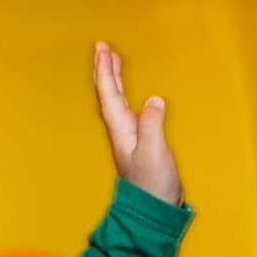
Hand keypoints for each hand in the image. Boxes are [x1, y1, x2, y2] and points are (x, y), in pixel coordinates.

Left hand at [93, 41, 183, 205]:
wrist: (154, 209)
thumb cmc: (152, 184)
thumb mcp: (154, 153)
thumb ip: (153, 125)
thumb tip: (154, 100)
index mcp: (121, 130)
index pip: (109, 94)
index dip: (105, 71)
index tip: (102, 50)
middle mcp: (121, 130)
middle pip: (109, 94)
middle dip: (105, 70)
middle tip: (102, 47)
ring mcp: (129, 135)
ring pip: (117, 100)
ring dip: (114, 79)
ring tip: (112, 60)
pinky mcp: (140, 141)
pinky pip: (128, 109)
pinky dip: (126, 94)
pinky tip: (130, 91)